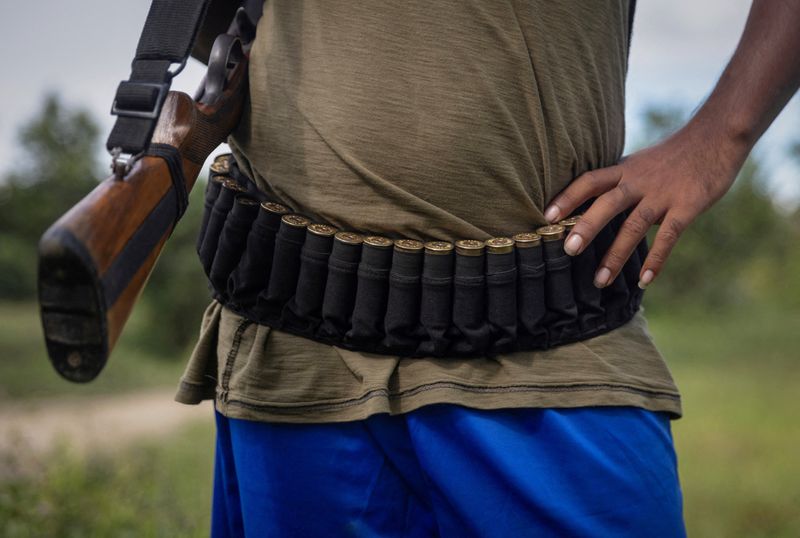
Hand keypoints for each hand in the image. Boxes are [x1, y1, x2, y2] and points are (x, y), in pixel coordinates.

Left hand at [543, 125, 746, 288]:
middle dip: (587, 227)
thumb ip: (616, 182)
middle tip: (567, 250)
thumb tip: (587, 204)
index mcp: (624, 169)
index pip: (589, 181)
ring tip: (600, 280)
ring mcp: (663, 195)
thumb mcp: (638, 163)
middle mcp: (639, 181)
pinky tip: (644, 281)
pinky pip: (668, 237)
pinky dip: (655, 260)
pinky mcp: (687, 206)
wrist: (716, 137)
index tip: (546, 216)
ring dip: (616, 255)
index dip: (568, 197)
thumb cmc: (672, 156)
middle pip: (607, 204)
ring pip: (634, 226)